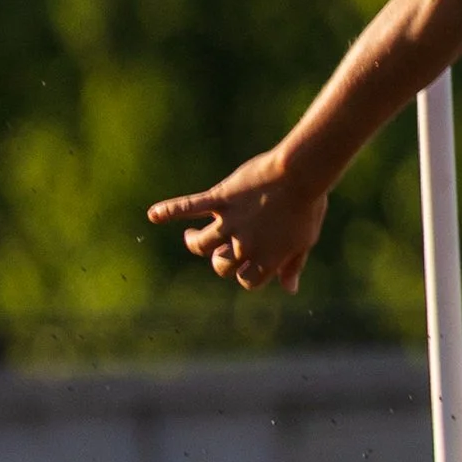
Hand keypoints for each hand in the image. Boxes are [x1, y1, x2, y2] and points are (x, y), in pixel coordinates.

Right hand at [147, 150, 326, 293]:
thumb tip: (289, 288)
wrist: (300, 173)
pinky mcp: (221, 199)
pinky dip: (169, 210)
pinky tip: (153, 214)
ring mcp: (230, 222)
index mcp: (266, 259)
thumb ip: (293, 265)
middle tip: (223, 248)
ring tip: (191, 236)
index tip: (250, 262)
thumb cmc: (308, 206)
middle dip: (220, 261)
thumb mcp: (305, 240)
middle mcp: (244, 245)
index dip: (247, 274)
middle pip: (221, 265)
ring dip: (194, 242)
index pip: (246, 280)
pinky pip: (190, 206)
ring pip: (201, 244)